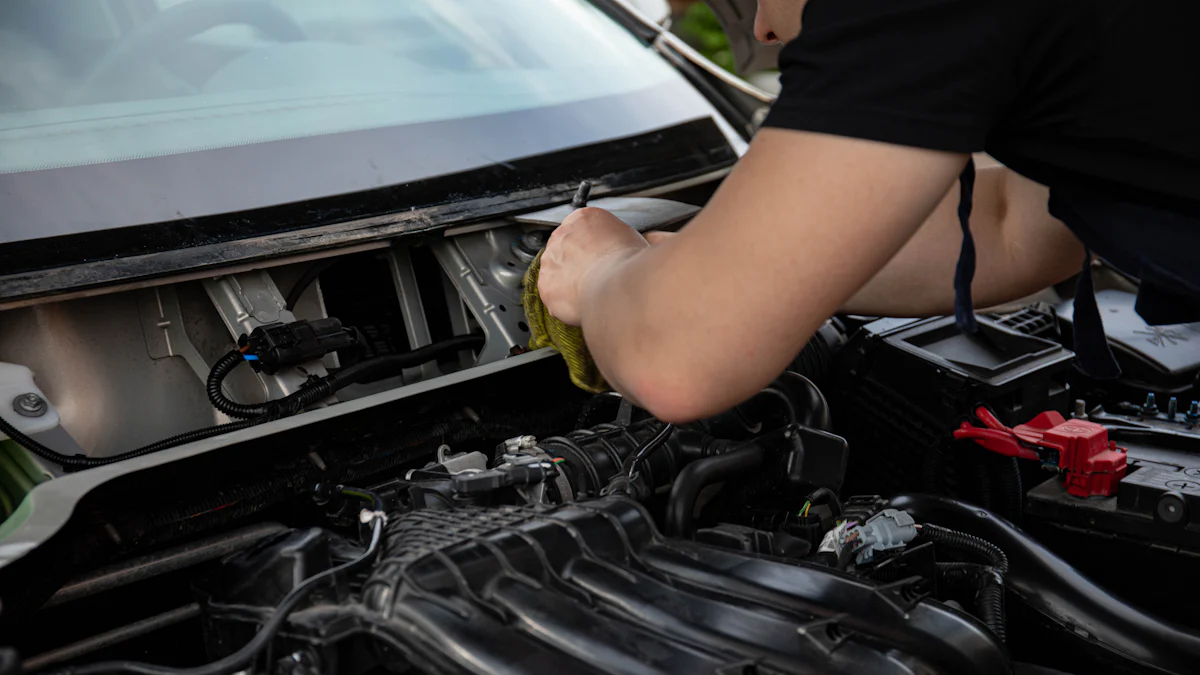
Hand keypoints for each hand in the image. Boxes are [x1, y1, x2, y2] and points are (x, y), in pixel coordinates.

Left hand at [538, 207, 647, 325]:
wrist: (618, 288)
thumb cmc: (631, 265)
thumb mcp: (636, 239)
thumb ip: (626, 239)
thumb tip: (644, 242)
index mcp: (584, 219)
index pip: (581, 230)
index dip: (591, 248)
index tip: (599, 259)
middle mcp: (562, 234)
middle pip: (566, 249)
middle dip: (578, 264)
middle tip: (596, 279)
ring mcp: (550, 259)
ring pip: (556, 272)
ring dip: (569, 283)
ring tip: (590, 294)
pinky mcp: (545, 284)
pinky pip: (552, 295)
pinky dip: (564, 302)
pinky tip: (581, 304)